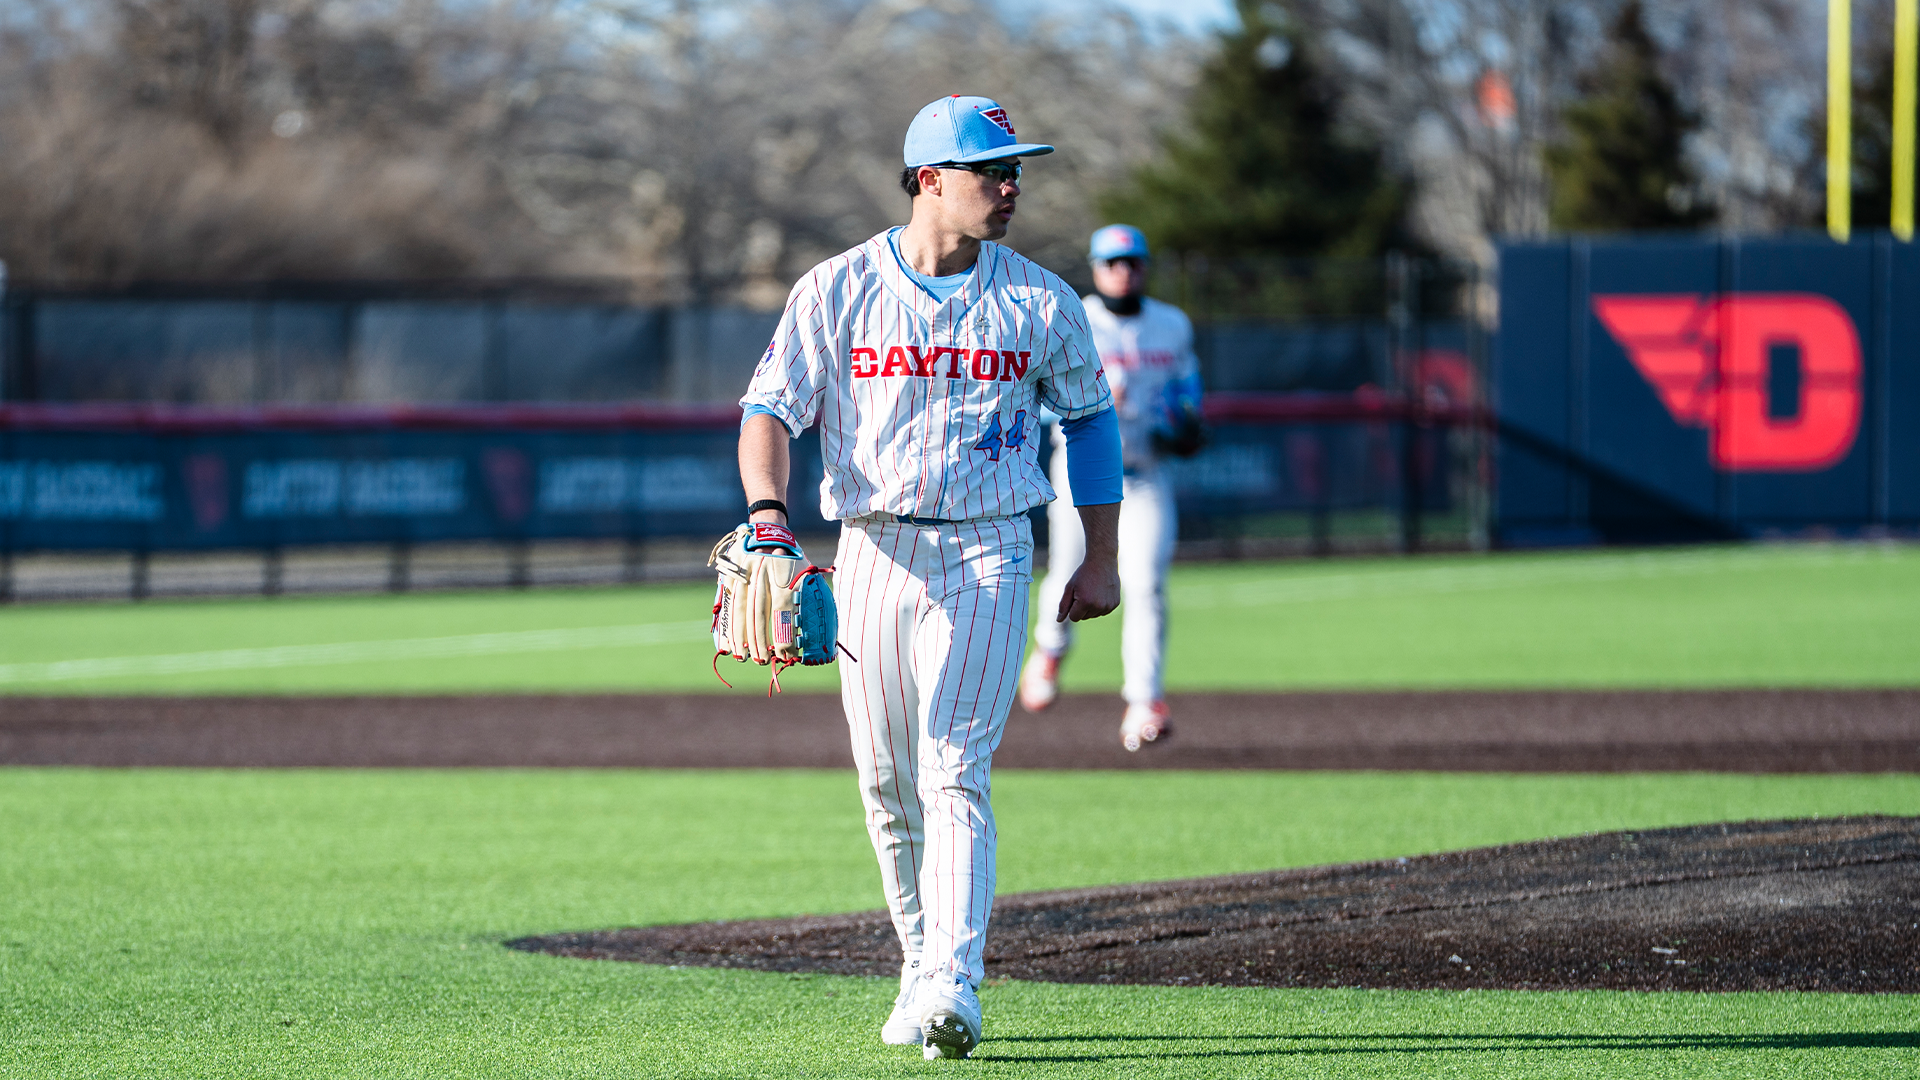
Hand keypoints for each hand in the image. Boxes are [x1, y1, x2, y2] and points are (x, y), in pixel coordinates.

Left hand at [1056, 500, 1120, 622]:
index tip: (1075, 595)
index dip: (1072, 608)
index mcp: (1085, 602)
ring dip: (1091, 607)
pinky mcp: (1115, 604)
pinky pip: (1103, 611)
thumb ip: (1064, 605)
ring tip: (1093, 591)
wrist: (1102, 561)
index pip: (1074, 618)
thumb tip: (1059, 620)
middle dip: (1081, 607)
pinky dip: (1100, 605)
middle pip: (1084, 617)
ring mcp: (1108, 606)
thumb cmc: (1083, 574)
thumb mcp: (1070, 587)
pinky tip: (1101, 592)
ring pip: (1094, 615)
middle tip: (1085, 591)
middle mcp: (1098, 606)